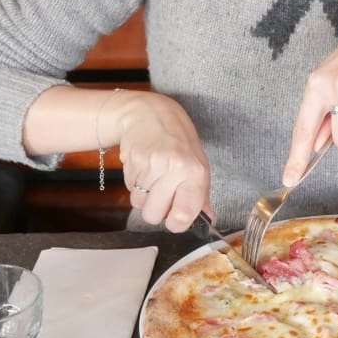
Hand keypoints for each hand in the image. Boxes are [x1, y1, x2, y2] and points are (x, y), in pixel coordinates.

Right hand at [113, 92, 211, 232]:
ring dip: (144, 196)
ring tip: (153, 176)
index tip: (175, 217)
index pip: (183, 216)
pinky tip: (143, 167)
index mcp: (195, 173)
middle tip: (162, 193)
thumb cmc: (179, 142)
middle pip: (153, 216)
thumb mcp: (198, 165)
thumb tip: (209, 220)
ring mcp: (151, 165)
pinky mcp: (132, 161)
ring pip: (138, 204)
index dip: (176, 223)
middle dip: (155, 210)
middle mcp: (174, 169)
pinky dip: (135, 183)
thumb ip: (201, 196)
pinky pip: (129, 189)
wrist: (150, 114)